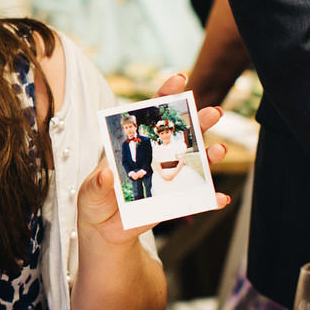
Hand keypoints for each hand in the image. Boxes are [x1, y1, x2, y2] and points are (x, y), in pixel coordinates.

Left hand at [78, 73, 230, 242]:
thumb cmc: (95, 200)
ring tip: (219, 150)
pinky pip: (196, 199)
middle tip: (214, 112)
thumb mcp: (89, 191)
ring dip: (209, 155)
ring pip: (193, 162)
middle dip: (198, 122)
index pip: (151, 116)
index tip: (179, 79)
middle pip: (180, 135)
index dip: (165, 96)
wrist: (103, 229)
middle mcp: (156, 157)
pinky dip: (209, 199)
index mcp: (134, 145)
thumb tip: (107, 174)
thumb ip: (97, 183)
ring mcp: (167, 178)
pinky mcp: (173, 202)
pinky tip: (220, 198)